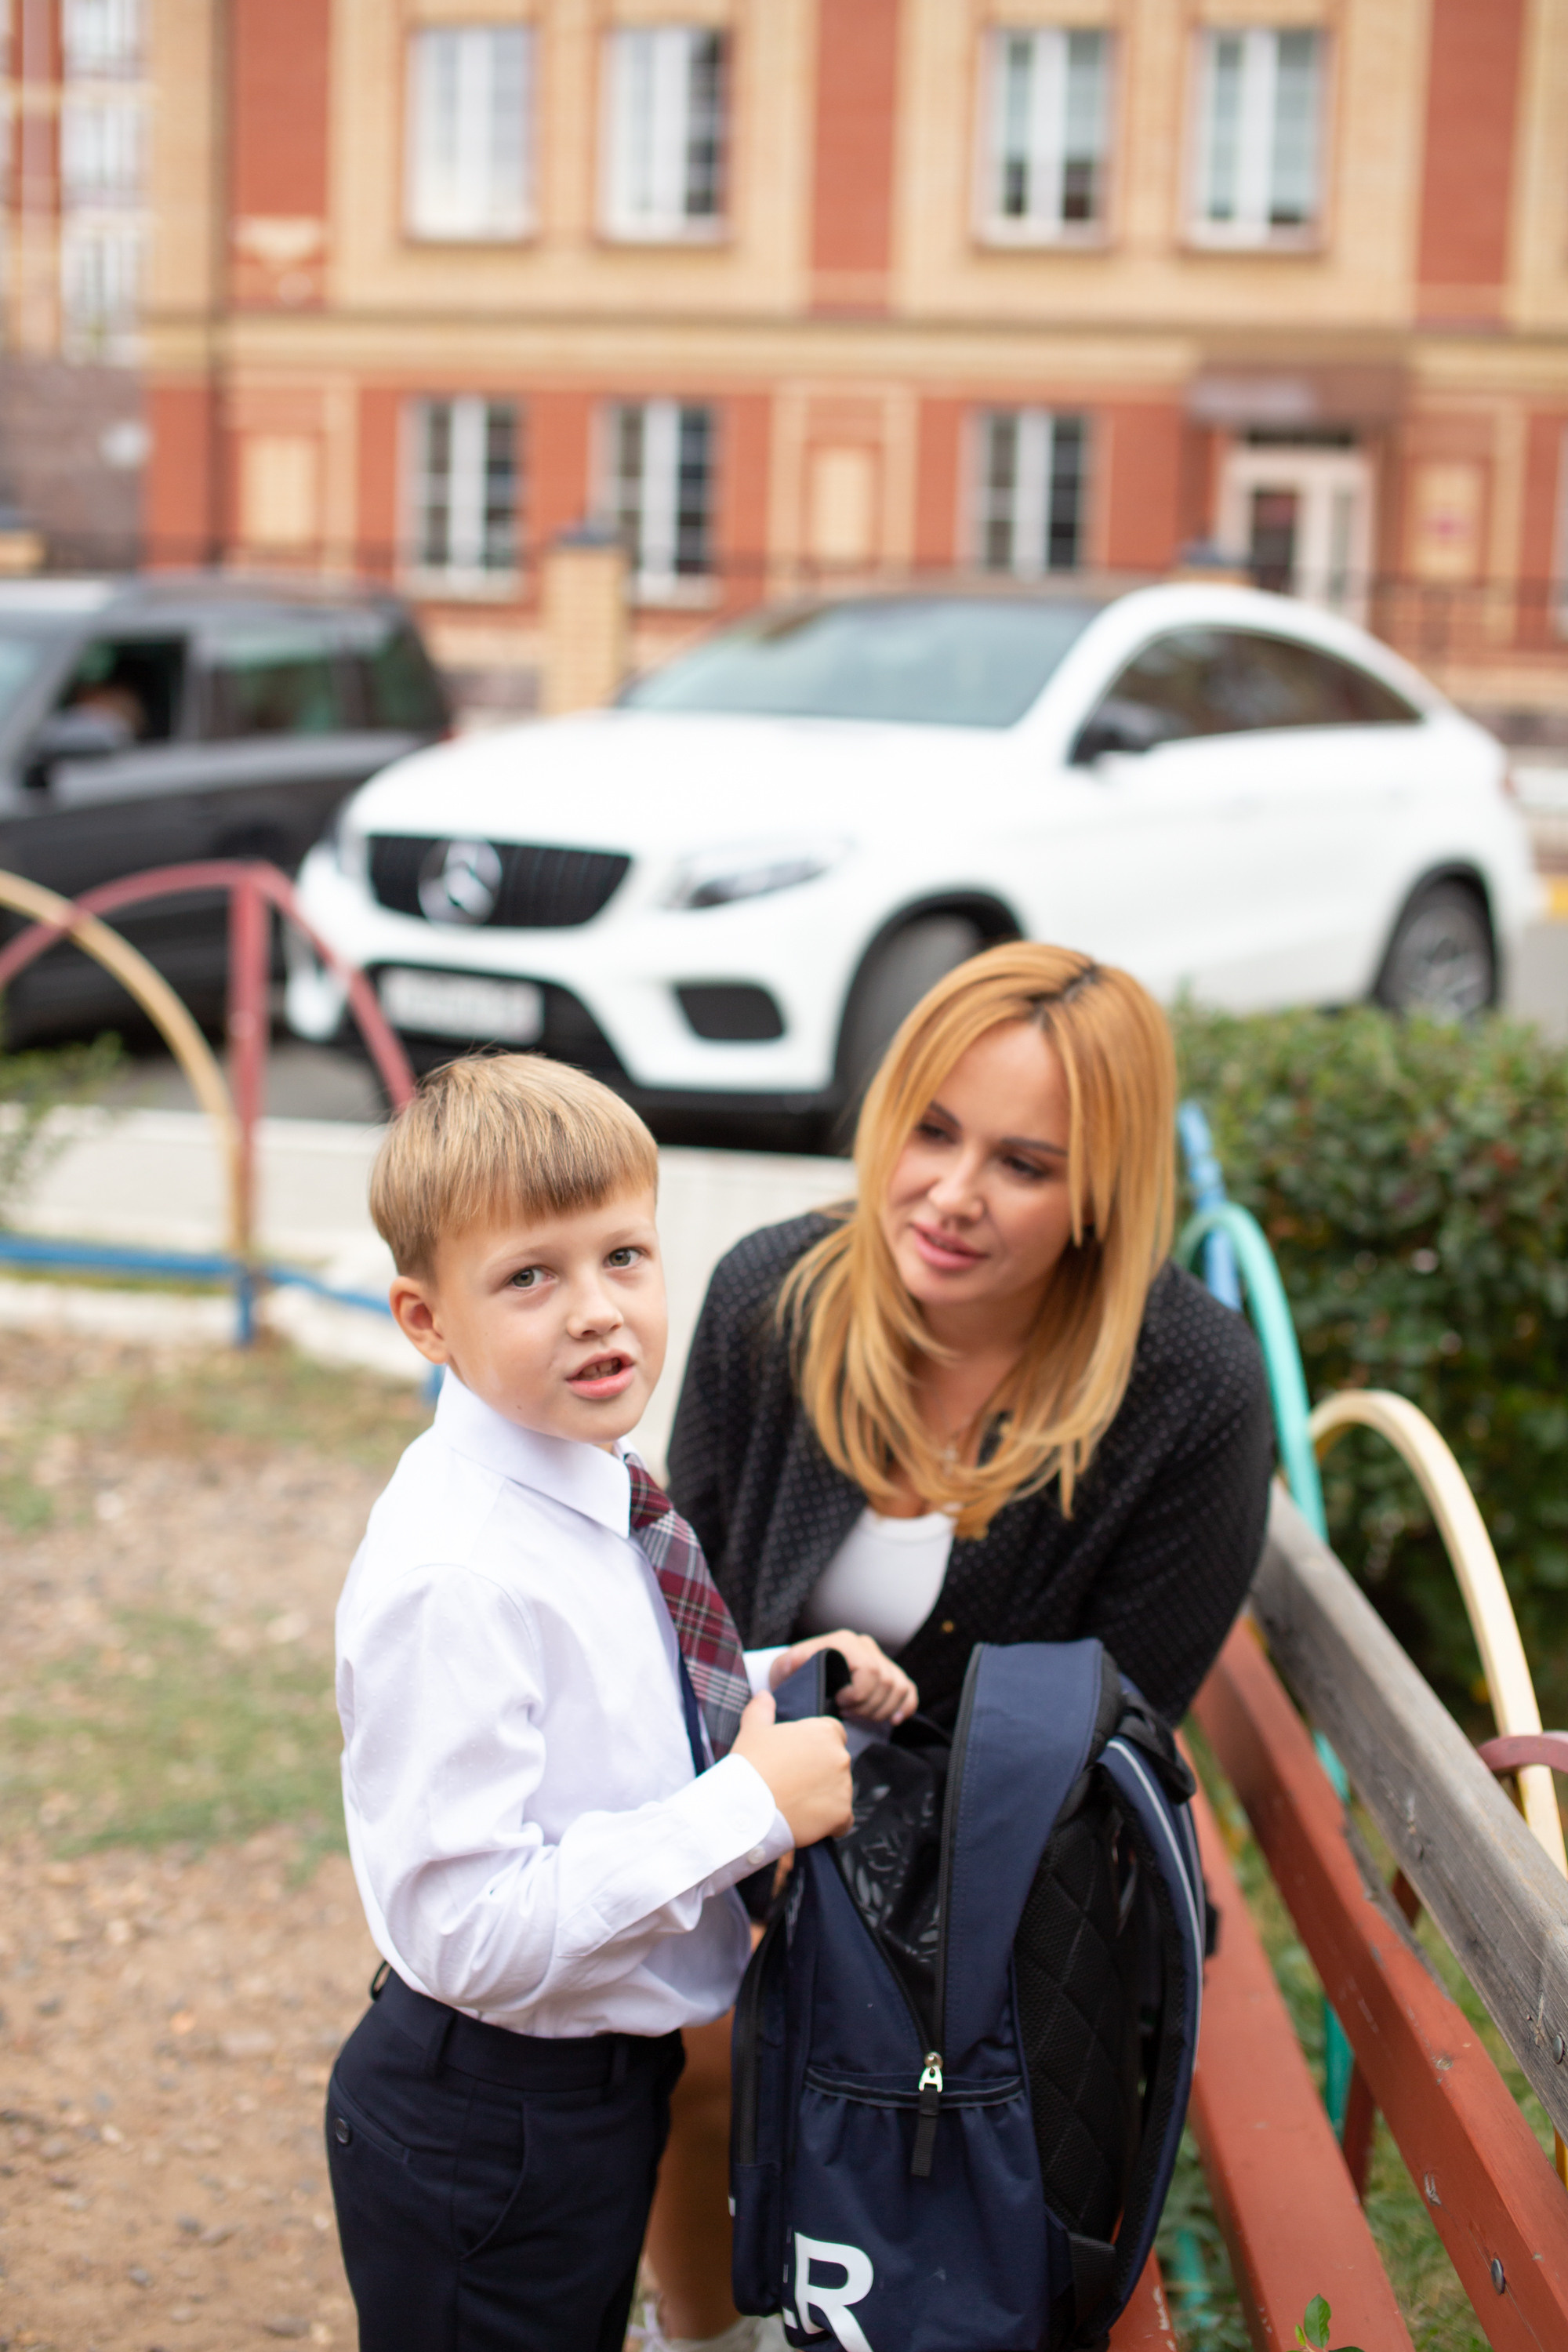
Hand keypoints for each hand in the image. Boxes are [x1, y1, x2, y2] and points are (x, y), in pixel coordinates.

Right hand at [732, 1690, 852, 1847]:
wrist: (746, 1807)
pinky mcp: (842, 1814)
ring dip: (824, 1798)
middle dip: (820, 1773)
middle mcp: (840, 1757)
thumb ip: (762, 1708)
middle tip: (793, 1783)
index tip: (799, 1759)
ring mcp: (844, 1787)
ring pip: (839, 1792)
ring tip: (796, 1804)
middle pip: (836, 1764)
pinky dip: (830, 1823)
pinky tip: (809, 1823)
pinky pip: (843, 1820)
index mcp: (824, 1731)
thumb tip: (764, 1695)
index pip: (833, 1734)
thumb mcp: (752, 1729)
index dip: (816, 1747)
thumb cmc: (750, 1764)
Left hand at [769, 1630, 917, 1725]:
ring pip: (898, 1687)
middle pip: (886, 1681)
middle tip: (847, 1714)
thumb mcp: (784, 1669)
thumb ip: (788, 1665)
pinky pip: (908, 1690)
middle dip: (868, 1706)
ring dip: (882, 1710)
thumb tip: (795, 1662)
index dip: (859, 1693)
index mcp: (844, 1642)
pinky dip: (904, 1707)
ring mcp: (879, 1658)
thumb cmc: (793, 1675)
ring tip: (860, 1716)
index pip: (868, 1669)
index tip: (839, 1704)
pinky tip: (892, 1720)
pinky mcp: (889, 1674)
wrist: (801, 1676)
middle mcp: (865, 1645)